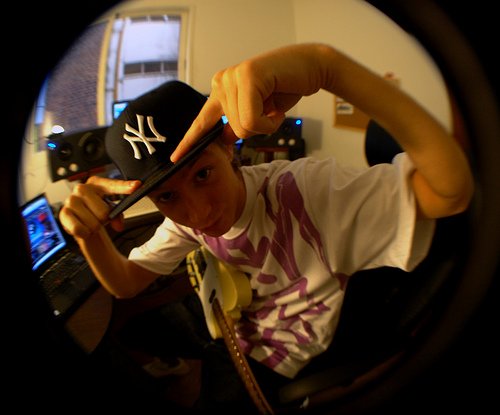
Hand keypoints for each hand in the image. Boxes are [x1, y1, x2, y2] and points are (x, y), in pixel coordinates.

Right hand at [59, 176, 140, 238]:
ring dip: (94, 227)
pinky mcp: (63, 213)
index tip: (137, 186)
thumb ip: (118, 215)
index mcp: (97, 183)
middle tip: (98, 218)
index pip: (113, 185)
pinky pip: (80, 229)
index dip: (125, 187)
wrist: (80, 221)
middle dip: (104, 220)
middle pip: (104, 212)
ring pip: (93, 223)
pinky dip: (84, 233)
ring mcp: (71, 200)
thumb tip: (118, 225)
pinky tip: (83, 228)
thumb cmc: (96, 212)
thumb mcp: (111, 210)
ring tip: (89, 222)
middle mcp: (82, 188)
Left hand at [171, 43, 330, 161]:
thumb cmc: (286, 88)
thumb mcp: (258, 111)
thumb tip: (225, 139)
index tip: (176, 158)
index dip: (189, 141)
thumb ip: (239, 122)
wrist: (311, 68)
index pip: (203, 121)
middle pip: (233, 130)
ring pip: (243, 127)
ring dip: (266, 124)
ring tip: (275, 107)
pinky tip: (278, 107)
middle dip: (257, 128)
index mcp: (221, 91)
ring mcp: (233, 77)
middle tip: (271, 111)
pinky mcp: (247, 77)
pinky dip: (271, 122)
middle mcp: (222, 82)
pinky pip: (253, 120)